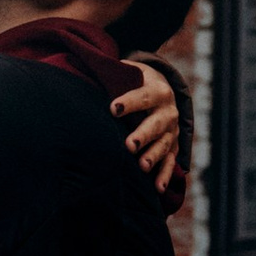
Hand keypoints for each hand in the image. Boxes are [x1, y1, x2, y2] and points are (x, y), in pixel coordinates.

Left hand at [113, 56, 183, 194]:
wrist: (161, 89)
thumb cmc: (134, 82)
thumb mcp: (128, 72)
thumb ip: (113, 73)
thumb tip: (82, 67)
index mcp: (157, 90)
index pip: (144, 95)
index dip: (130, 102)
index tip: (113, 109)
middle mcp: (168, 111)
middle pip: (156, 123)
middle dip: (143, 135)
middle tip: (129, 145)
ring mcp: (172, 131)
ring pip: (164, 144)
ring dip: (153, 156)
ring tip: (142, 166)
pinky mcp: (172, 146)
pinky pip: (170, 163)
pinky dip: (165, 176)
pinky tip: (157, 188)